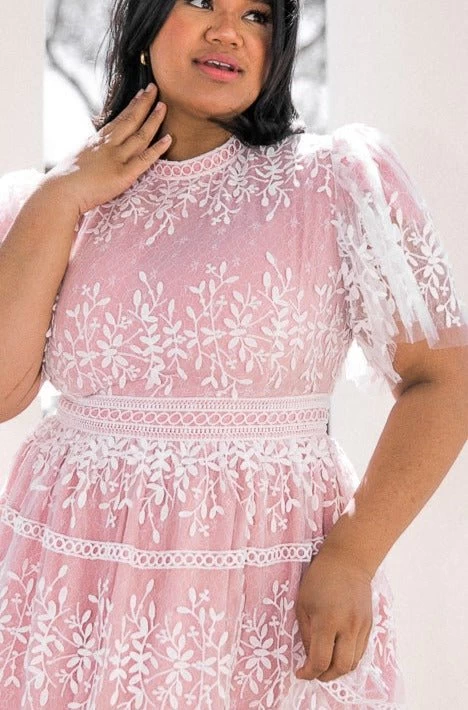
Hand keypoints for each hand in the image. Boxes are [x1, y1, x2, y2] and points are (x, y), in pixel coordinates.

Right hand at [41, 83, 170, 216]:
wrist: (61, 191)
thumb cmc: (67, 179)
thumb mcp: (80, 156)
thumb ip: (92, 150)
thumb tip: (94, 145)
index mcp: (98, 140)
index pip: (119, 118)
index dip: (133, 105)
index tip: (142, 93)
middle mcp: (109, 145)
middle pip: (131, 120)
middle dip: (145, 103)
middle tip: (155, 89)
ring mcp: (117, 158)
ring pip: (140, 135)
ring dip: (154, 120)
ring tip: (163, 107)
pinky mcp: (124, 175)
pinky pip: (144, 159)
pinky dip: (157, 149)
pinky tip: (169, 139)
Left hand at [294, 546, 373, 681]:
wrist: (348, 561)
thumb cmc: (319, 579)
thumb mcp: (302, 604)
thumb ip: (306, 634)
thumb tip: (309, 657)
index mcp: (327, 621)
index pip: (320, 660)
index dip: (309, 673)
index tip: (300, 672)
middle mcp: (347, 627)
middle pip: (340, 668)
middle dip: (325, 676)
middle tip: (314, 672)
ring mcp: (361, 627)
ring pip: (353, 663)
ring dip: (338, 669)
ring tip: (325, 664)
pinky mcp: (369, 625)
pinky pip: (360, 651)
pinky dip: (348, 658)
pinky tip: (337, 652)